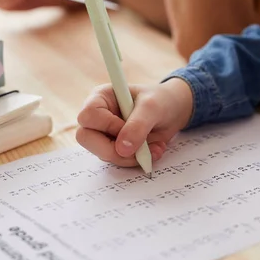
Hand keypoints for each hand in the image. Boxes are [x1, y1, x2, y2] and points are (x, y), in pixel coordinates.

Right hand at [76, 78, 193, 166]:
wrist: (173, 112)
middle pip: (86, 138)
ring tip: (154, 146)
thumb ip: (137, 126)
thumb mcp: (152, 108)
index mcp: (100, 98)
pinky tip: (152, 151)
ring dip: (130, 157)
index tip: (128, 126)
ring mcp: (104, 134)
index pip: (88, 116)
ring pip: (102, 154)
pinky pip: (117, 161)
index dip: (107, 125)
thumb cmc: (160, 101)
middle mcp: (97, 116)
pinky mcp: (114, 147)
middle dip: (113, 148)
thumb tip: (122, 149)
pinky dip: (136, 160)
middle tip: (139, 147)